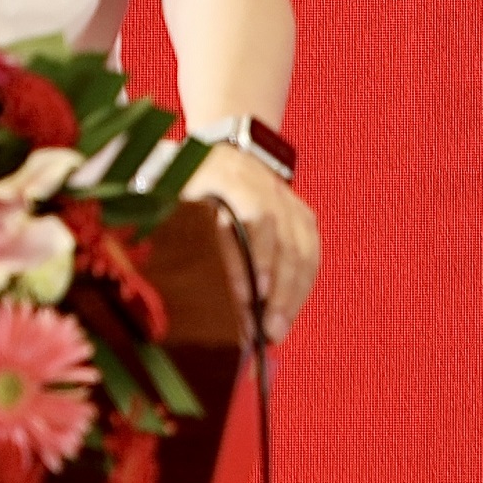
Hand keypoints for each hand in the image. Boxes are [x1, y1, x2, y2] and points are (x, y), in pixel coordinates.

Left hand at [188, 144, 319, 345]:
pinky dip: (301, 287)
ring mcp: (286, 198)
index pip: (251, 216)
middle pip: (281, 238)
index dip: (252, 258)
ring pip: (301, 249)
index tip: (247, 298)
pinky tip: (288, 313)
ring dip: (291, 295)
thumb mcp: (172, 198)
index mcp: (226, 174)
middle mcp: (263, 183)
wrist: (222, 152)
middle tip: (265, 330)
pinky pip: (310, 253)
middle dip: (276, 289)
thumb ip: (179, 234)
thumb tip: (181, 295)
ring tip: (277, 330)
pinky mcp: (301, 214)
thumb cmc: (186, 184)